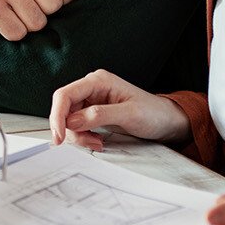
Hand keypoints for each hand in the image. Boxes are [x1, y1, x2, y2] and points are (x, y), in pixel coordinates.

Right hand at [48, 69, 189, 149]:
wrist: (167, 121)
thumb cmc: (154, 113)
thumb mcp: (130, 115)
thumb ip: (99, 115)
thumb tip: (72, 120)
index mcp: (98, 81)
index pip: (65, 95)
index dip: (58, 116)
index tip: (60, 136)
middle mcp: (92, 88)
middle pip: (64, 108)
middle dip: (70, 129)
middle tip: (87, 143)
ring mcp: (91, 100)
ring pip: (68, 119)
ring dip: (78, 135)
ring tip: (96, 143)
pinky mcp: (92, 112)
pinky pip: (76, 125)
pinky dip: (83, 136)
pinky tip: (96, 141)